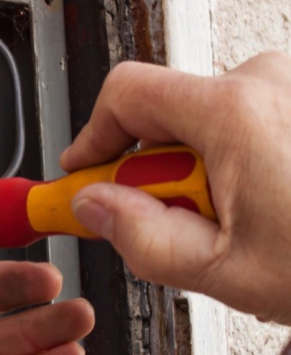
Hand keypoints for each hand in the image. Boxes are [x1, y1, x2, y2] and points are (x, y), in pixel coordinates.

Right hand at [65, 54, 290, 322]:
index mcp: (234, 113)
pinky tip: (275, 208)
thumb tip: (95, 208)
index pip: (126, 93)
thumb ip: (137, 236)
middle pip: (170, 113)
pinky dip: (248, 162)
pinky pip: (256, 121)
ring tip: (245, 224)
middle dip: (158, 170)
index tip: (82, 177)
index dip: (91, 138)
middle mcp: (269, 83)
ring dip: (208, 169)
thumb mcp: (221, 270)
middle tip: (176, 223)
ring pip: (215, 121)